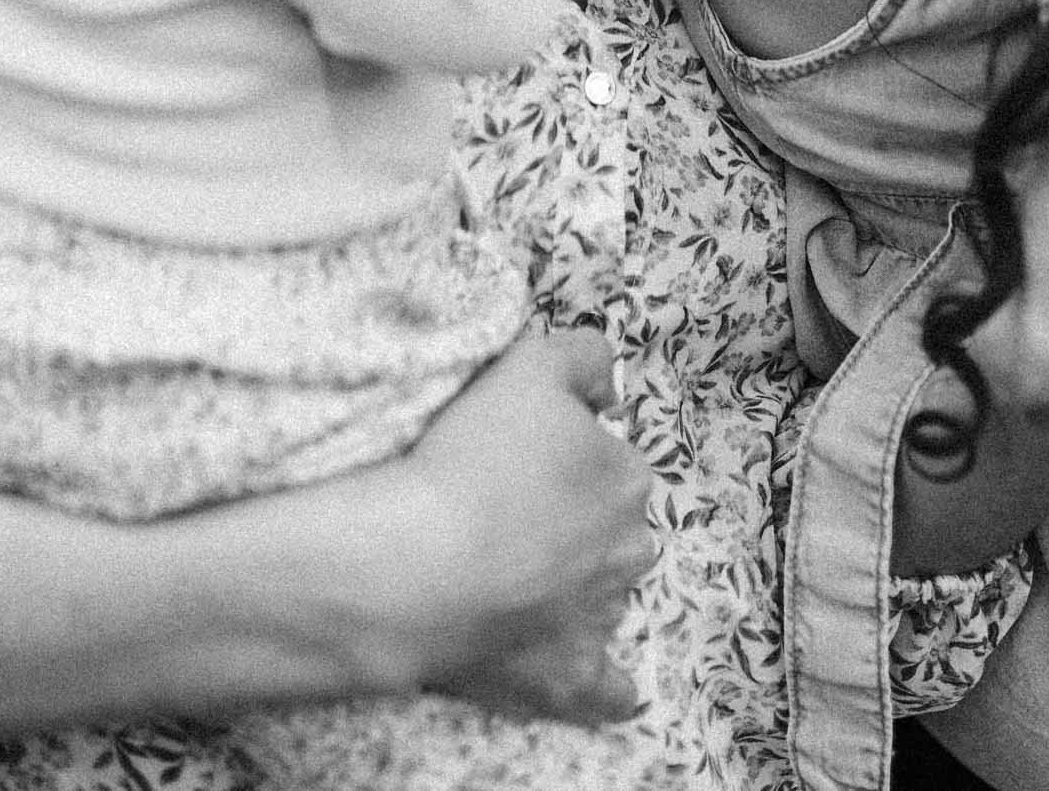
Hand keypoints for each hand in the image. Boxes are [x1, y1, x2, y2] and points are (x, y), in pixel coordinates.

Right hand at [361, 330, 654, 722]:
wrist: (419, 562)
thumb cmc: (473, 456)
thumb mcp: (530, 364)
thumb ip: (584, 357)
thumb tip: (609, 390)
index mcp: (626, 478)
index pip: (606, 459)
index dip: (562, 455)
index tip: (516, 458)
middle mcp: (629, 549)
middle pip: (609, 527)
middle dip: (575, 522)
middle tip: (507, 514)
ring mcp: (600, 619)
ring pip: (603, 595)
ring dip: (575, 589)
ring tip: (512, 580)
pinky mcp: (568, 678)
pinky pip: (606, 690)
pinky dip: (606, 688)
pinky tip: (602, 686)